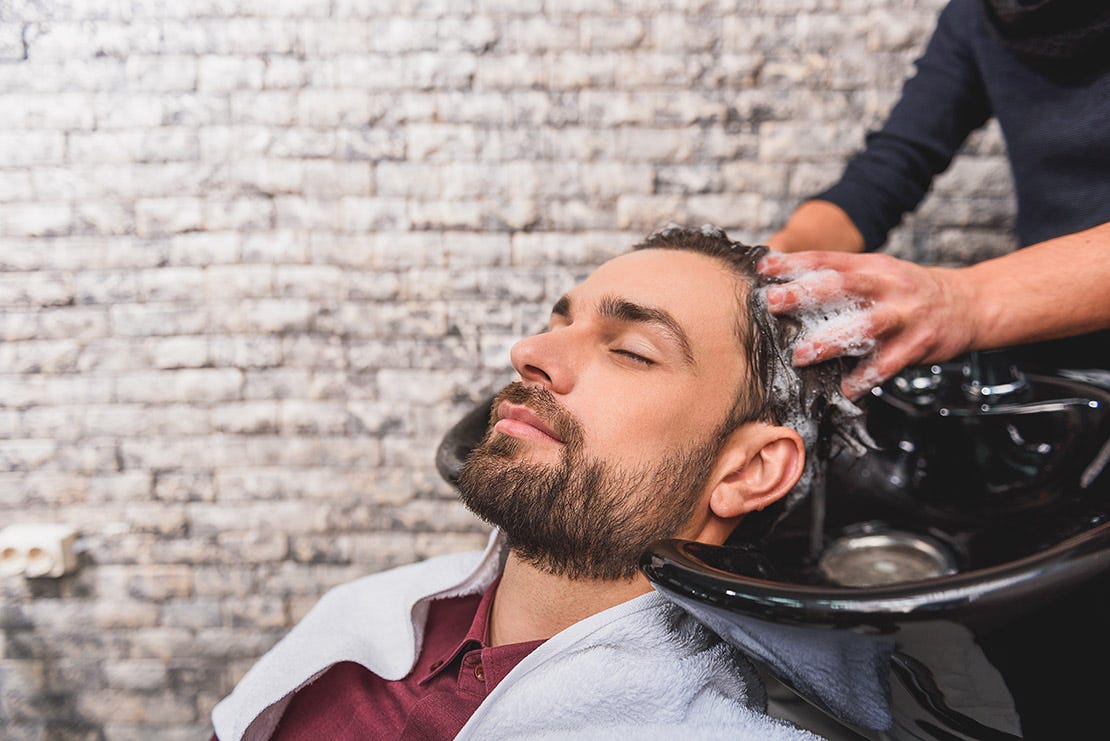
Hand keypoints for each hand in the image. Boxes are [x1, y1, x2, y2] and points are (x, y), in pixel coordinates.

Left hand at [757, 250, 978, 399]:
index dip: (795, 262)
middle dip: (807, 293)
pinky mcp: (918, 346)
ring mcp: (905, 316)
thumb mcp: (879, 273)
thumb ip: (842, 276)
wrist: (968, 304)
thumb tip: (788, 282)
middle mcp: (888, 287)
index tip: (762, 268)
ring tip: (800, 356)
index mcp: (874, 266)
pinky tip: (844, 388)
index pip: (829, 259)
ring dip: (830, 342)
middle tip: (774, 302)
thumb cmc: (909, 292)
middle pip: (845, 285)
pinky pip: (887, 365)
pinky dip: (863, 378)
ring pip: (865, 327)